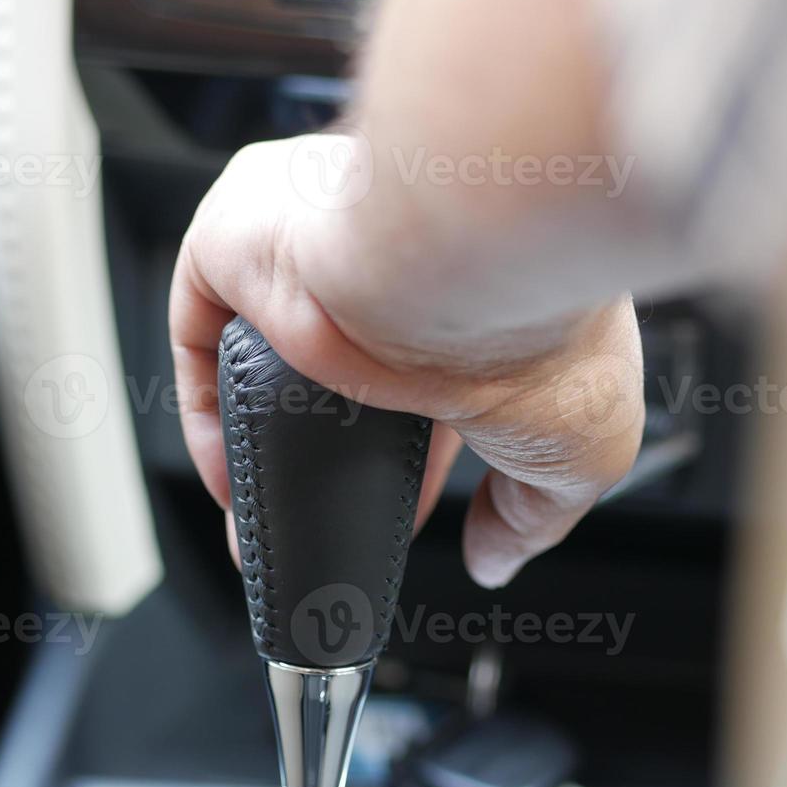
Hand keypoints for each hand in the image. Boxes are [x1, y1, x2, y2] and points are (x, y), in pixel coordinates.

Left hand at [170, 136, 643, 587]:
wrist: (482, 263)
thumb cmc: (552, 334)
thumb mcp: (580, 455)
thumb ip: (533, 515)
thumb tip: (497, 558)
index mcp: (486, 276)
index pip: (431, 371)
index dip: (413, 458)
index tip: (399, 520)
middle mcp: (397, 243)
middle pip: (343, 365)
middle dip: (326, 461)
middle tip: (322, 537)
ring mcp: (317, 228)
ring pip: (270, 346)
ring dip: (263, 444)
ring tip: (264, 532)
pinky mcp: (244, 228)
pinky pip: (206, 327)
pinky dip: (212, 407)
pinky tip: (236, 482)